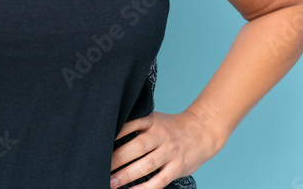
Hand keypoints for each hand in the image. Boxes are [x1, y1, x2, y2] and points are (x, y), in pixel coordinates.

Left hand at [109, 110, 224, 187]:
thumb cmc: (172, 127)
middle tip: (100, 168)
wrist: (202, 131)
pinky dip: (145, 188)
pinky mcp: (177, 167)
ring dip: (127, 175)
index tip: (100, 143)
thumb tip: (112, 137)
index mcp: (153, 121)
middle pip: (137, 147)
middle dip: (117, 159)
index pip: (131, 125)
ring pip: (147, 165)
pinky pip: (160, 180)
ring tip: (112, 183)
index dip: (116, 134)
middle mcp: (162, 136)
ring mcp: (170, 152)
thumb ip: (138, 126)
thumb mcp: (156, 119)